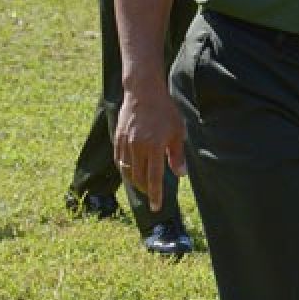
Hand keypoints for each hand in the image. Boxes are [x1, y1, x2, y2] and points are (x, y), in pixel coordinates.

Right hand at [114, 84, 186, 210]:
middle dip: (145, 189)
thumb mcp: (177, 131)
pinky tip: (130, 171)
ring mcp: (125, 143)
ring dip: (135, 181)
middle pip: (138, 177)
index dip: (156, 194)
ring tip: (143, 185)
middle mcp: (137, 147)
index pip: (154, 178)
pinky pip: (119, 160)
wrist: (143, 92)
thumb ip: (177, 154)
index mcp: (154, 147)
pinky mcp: (117, 138)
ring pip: (127, 171)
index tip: (156, 207)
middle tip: (152, 195)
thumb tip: (181, 174)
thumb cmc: (165, 111)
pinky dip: (124, 169)